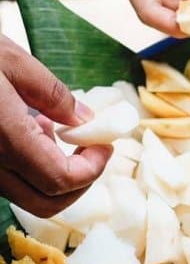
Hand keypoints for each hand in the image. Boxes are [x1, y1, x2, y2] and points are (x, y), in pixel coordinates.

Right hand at [0, 37, 111, 217]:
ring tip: (60, 137)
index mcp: (3, 139)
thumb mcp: (8, 59)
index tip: (104, 144)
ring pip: (27, 197)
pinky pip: (7, 180)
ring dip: (56, 179)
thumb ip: (53, 94)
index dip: (94, 169)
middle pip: (48, 204)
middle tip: (93, 153)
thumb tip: (85, 120)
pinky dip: (30, 169)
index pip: (62, 181)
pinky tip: (32, 132)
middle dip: (80, 185)